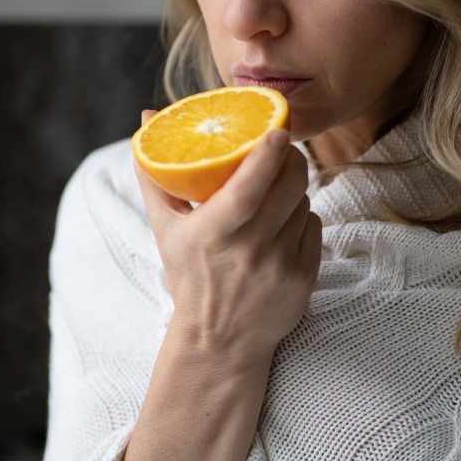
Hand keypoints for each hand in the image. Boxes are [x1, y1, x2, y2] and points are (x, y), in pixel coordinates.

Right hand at [134, 111, 322, 360]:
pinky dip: (302, 218)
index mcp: (211, 235)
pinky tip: (283, 225)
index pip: (244, 191)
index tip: (277, 131)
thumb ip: (156, 173)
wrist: (219, 342)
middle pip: (287, 188)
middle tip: (282, 149)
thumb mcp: (165, 228)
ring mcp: (279, 267)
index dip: (264, 158)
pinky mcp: (303, 279)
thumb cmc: (189, 276)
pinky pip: (314, 226)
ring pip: (303, 203)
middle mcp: (248, 252)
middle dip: (291, 160)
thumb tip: (146, 118)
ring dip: (293, 190)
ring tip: (274, 195)